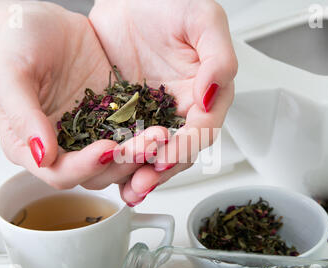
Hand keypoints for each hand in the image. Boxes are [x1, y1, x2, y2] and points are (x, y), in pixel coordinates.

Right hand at [0, 2, 147, 189]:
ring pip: (119, 159)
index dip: (84, 167)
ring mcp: (91, 134)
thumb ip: (22, 115)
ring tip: (160, 135)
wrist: (50, 23)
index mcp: (30, 145)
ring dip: (141, 153)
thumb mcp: (13, 72)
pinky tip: (165, 129)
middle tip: (147, 143)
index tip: (106, 148)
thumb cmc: (21, 42)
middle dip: (123, 161)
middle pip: (96, 173)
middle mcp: (63, 147)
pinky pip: (134, 135)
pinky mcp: (115, 120)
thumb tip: (42, 157)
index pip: (60, 173)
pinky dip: (148, 137)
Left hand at [90, 0, 237, 204]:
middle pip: (179, 150)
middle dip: (162, 169)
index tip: (168, 154)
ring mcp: (152, 114)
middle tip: (143, 181)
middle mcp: (181, 109)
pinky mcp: (124, 114)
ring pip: (151, 153)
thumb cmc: (169, 1)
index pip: (203, 128)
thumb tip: (210, 95)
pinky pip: (123, 143)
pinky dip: (118, 161)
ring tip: (128, 188)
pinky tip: (109, 175)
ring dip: (140, 173)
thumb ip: (217, 58)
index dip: (187, 145)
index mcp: (205, 92)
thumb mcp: (203, 19)